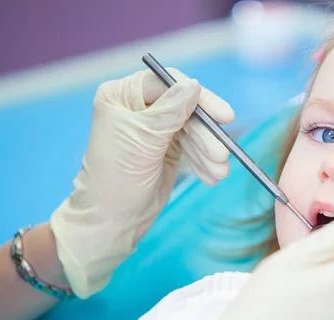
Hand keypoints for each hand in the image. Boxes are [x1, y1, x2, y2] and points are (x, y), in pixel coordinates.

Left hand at [50, 69, 233, 297]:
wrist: (110, 221)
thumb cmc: (115, 178)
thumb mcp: (143, 140)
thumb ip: (170, 111)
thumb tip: (194, 84)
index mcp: (122, 96)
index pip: (167, 84)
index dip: (198, 98)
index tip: (223, 116)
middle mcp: (138, 107)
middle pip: (184, 108)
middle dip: (205, 134)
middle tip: (221, 155)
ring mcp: (154, 129)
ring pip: (192, 129)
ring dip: (208, 151)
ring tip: (219, 172)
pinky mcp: (166, 149)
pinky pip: (192, 146)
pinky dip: (203, 160)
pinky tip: (211, 175)